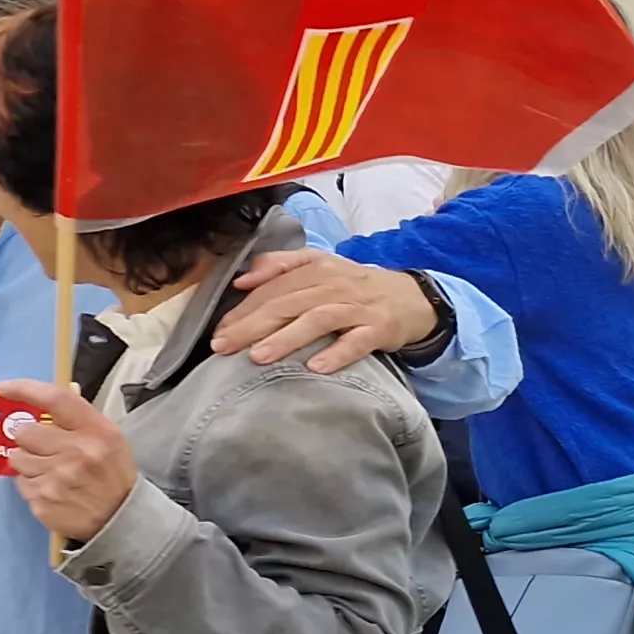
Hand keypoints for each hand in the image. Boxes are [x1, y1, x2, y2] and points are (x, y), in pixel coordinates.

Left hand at [0, 380, 132, 545]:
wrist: (122, 518)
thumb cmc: (113, 474)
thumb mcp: (110, 440)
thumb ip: (79, 419)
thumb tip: (47, 398)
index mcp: (97, 432)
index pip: (56, 399)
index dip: (25, 389)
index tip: (3, 388)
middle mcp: (76, 452)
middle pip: (24, 432)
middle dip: (29, 439)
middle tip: (46, 449)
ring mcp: (57, 478)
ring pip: (17, 458)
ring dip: (28, 463)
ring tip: (51, 471)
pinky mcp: (43, 500)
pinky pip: (20, 484)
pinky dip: (32, 485)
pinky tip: (52, 489)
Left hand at [213, 250, 440, 374]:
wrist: (414, 298)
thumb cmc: (357, 287)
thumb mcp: (321, 266)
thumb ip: (281, 265)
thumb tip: (243, 280)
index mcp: (317, 268)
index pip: (273, 288)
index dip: (243, 310)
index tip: (219, 332)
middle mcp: (335, 284)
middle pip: (288, 303)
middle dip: (253, 326)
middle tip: (224, 347)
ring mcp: (359, 306)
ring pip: (318, 319)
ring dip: (287, 338)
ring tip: (259, 357)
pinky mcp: (380, 327)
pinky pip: (357, 340)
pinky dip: (338, 353)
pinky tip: (317, 367)